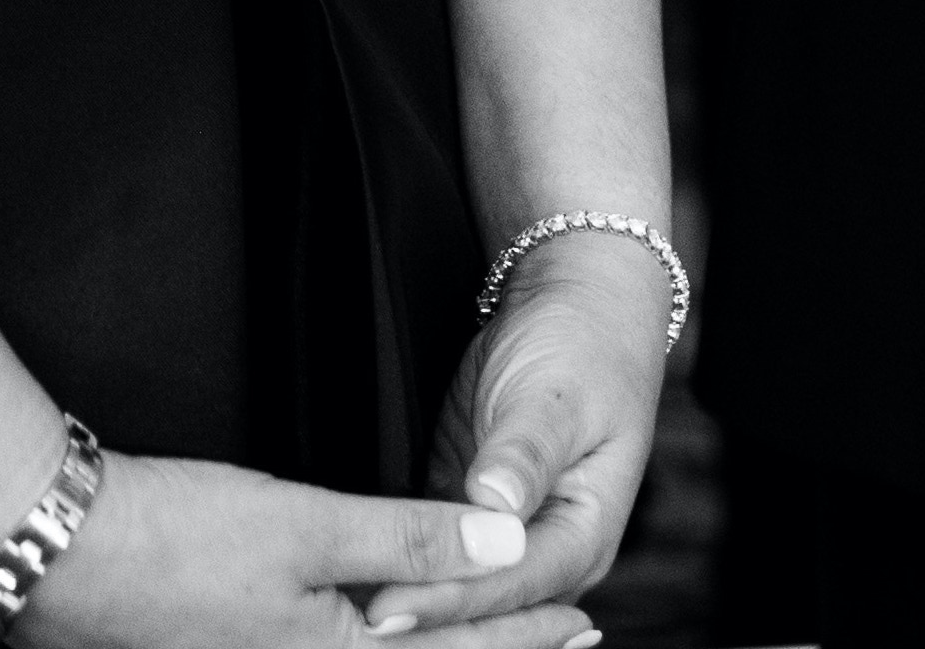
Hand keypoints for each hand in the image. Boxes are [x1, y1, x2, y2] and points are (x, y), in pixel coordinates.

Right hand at [16, 452, 587, 648]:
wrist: (62, 553)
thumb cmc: (177, 535)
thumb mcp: (306, 524)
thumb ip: (411, 537)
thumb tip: (507, 539)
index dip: (526, 636)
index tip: (585, 623)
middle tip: (571, 637)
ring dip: (446, 646)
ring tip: (497, 633)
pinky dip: (392, 643)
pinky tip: (395, 626)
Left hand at [364, 233, 666, 632]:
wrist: (575, 308)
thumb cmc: (580, 348)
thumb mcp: (557, 397)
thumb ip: (525, 452)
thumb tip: (495, 503)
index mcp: (584, 533)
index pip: (511, 581)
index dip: (450, 596)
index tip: (389, 605)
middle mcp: (546, 550)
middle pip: (480, 598)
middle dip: (419, 607)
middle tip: (351, 617)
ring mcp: (504, 534)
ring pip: (452, 582)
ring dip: (404, 591)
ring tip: (340, 604)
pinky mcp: (463, 507)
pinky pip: (430, 546)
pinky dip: (397, 559)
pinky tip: (352, 566)